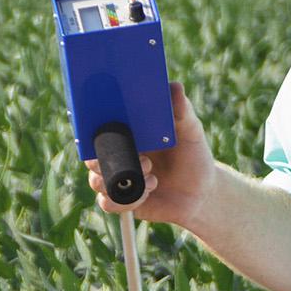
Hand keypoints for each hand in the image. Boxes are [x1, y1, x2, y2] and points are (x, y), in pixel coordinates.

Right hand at [85, 81, 216, 229]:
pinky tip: (150, 190)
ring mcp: (117, 179)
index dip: (89, 127)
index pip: (96, 128)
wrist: (202, 193)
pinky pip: (108, 203)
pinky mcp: (122, 202)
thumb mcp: (190, 131)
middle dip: (103, 157)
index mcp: (126, 133)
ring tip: (151, 175)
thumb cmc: (193, 157)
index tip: (99, 126)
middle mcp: (116, 155)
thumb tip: (175, 87)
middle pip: (88, 155)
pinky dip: (128, 199)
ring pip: (95, 180)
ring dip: (119, 179)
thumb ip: (182, 111)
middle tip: (139, 156)